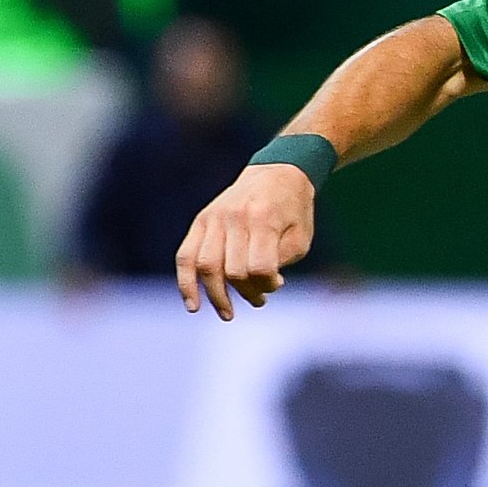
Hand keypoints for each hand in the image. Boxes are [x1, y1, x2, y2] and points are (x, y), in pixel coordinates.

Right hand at [175, 163, 317, 320]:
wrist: (277, 172)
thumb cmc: (294, 210)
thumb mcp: (301, 236)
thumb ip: (281, 262)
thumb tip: (262, 286)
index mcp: (264, 219)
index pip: (259, 268)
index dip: (268, 285)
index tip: (277, 284)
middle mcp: (234, 217)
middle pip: (233, 271)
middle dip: (247, 293)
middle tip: (259, 300)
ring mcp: (214, 218)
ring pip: (207, 266)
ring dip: (216, 296)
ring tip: (228, 314)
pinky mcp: (202, 220)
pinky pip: (186, 255)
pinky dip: (186, 282)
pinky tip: (192, 305)